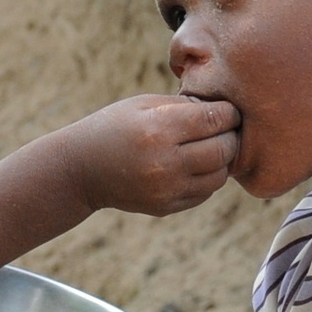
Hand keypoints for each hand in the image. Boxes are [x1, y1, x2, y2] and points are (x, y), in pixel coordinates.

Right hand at [0, 93, 238, 283]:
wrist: (80, 170)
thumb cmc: (114, 127)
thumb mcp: (143, 104)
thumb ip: (184, 105)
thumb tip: (225, 109)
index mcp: (159, 129)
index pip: (215, 118)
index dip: (229, 112)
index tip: (229, 109)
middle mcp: (165, 162)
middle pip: (223, 149)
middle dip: (231, 135)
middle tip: (227, 127)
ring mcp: (166, 189)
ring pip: (219, 176)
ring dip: (223, 160)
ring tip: (213, 146)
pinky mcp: (165, 207)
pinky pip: (204, 193)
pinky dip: (208, 178)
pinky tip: (197, 165)